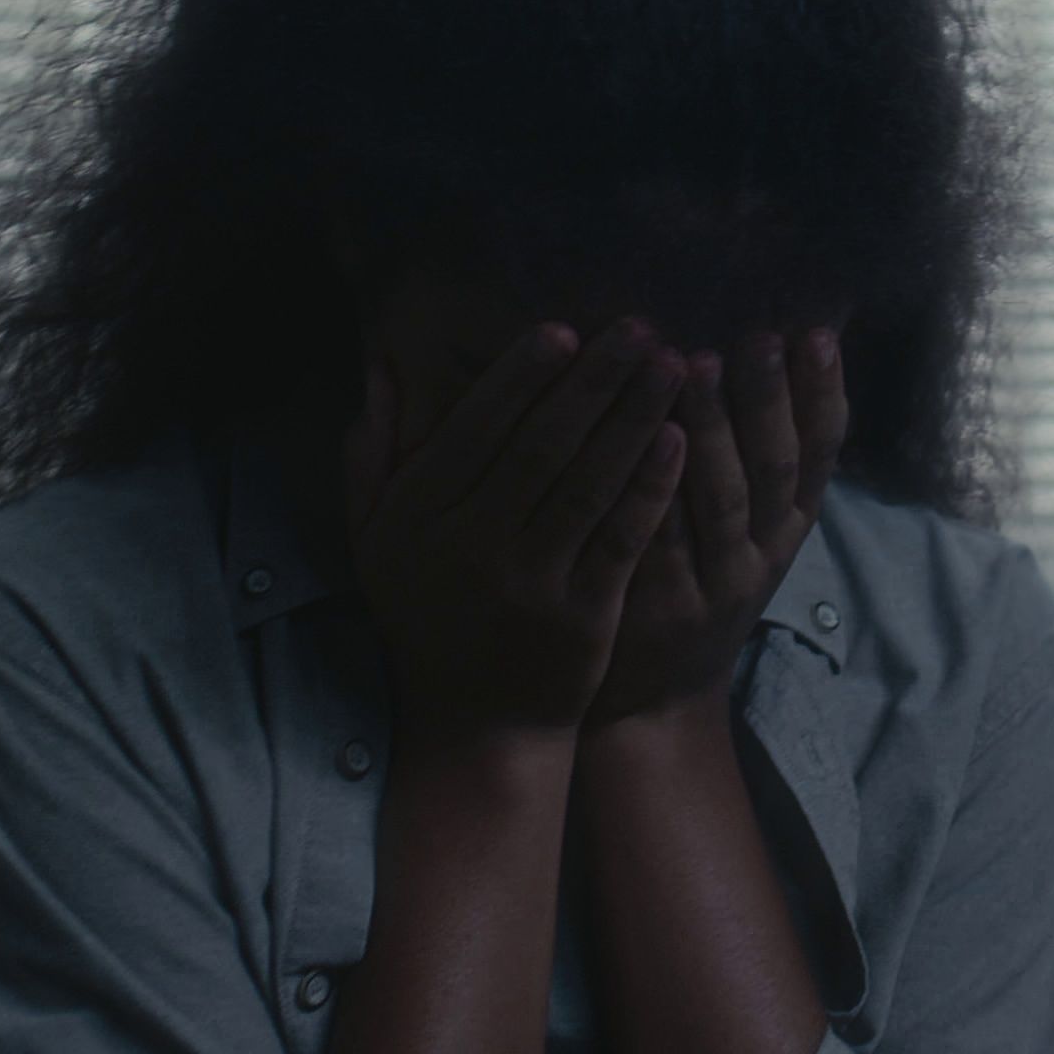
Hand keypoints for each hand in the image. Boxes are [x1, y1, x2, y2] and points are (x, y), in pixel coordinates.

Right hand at [343, 318, 690, 740]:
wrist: (476, 726)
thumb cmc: (427, 617)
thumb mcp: (375, 540)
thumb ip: (373, 454)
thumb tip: (383, 368)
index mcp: (418, 517)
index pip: (474, 430)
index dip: (520, 378)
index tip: (563, 329)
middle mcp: (471, 546)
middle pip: (541, 447)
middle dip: (594, 381)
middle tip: (639, 327)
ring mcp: (530, 584)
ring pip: (588, 484)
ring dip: (634, 418)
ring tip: (671, 365)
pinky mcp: (583, 618)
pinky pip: (621, 539)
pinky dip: (650, 487)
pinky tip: (680, 440)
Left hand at [586, 326, 847, 728]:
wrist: (654, 703)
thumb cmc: (692, 590)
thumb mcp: (743, 534)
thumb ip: (751, 461)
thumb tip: (760, 355)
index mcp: (788, 528)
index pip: (819, 453)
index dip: (822, 393)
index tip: (815, 333)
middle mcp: (764, 554)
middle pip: (777, 468)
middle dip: (770, 398)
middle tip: (758, 337)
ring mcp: (716, 584)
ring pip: (726, 499)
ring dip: (716, 429)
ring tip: (698, 363)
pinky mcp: (664, 607)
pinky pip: (665, 540)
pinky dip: (661, 489)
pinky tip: (649, 442)